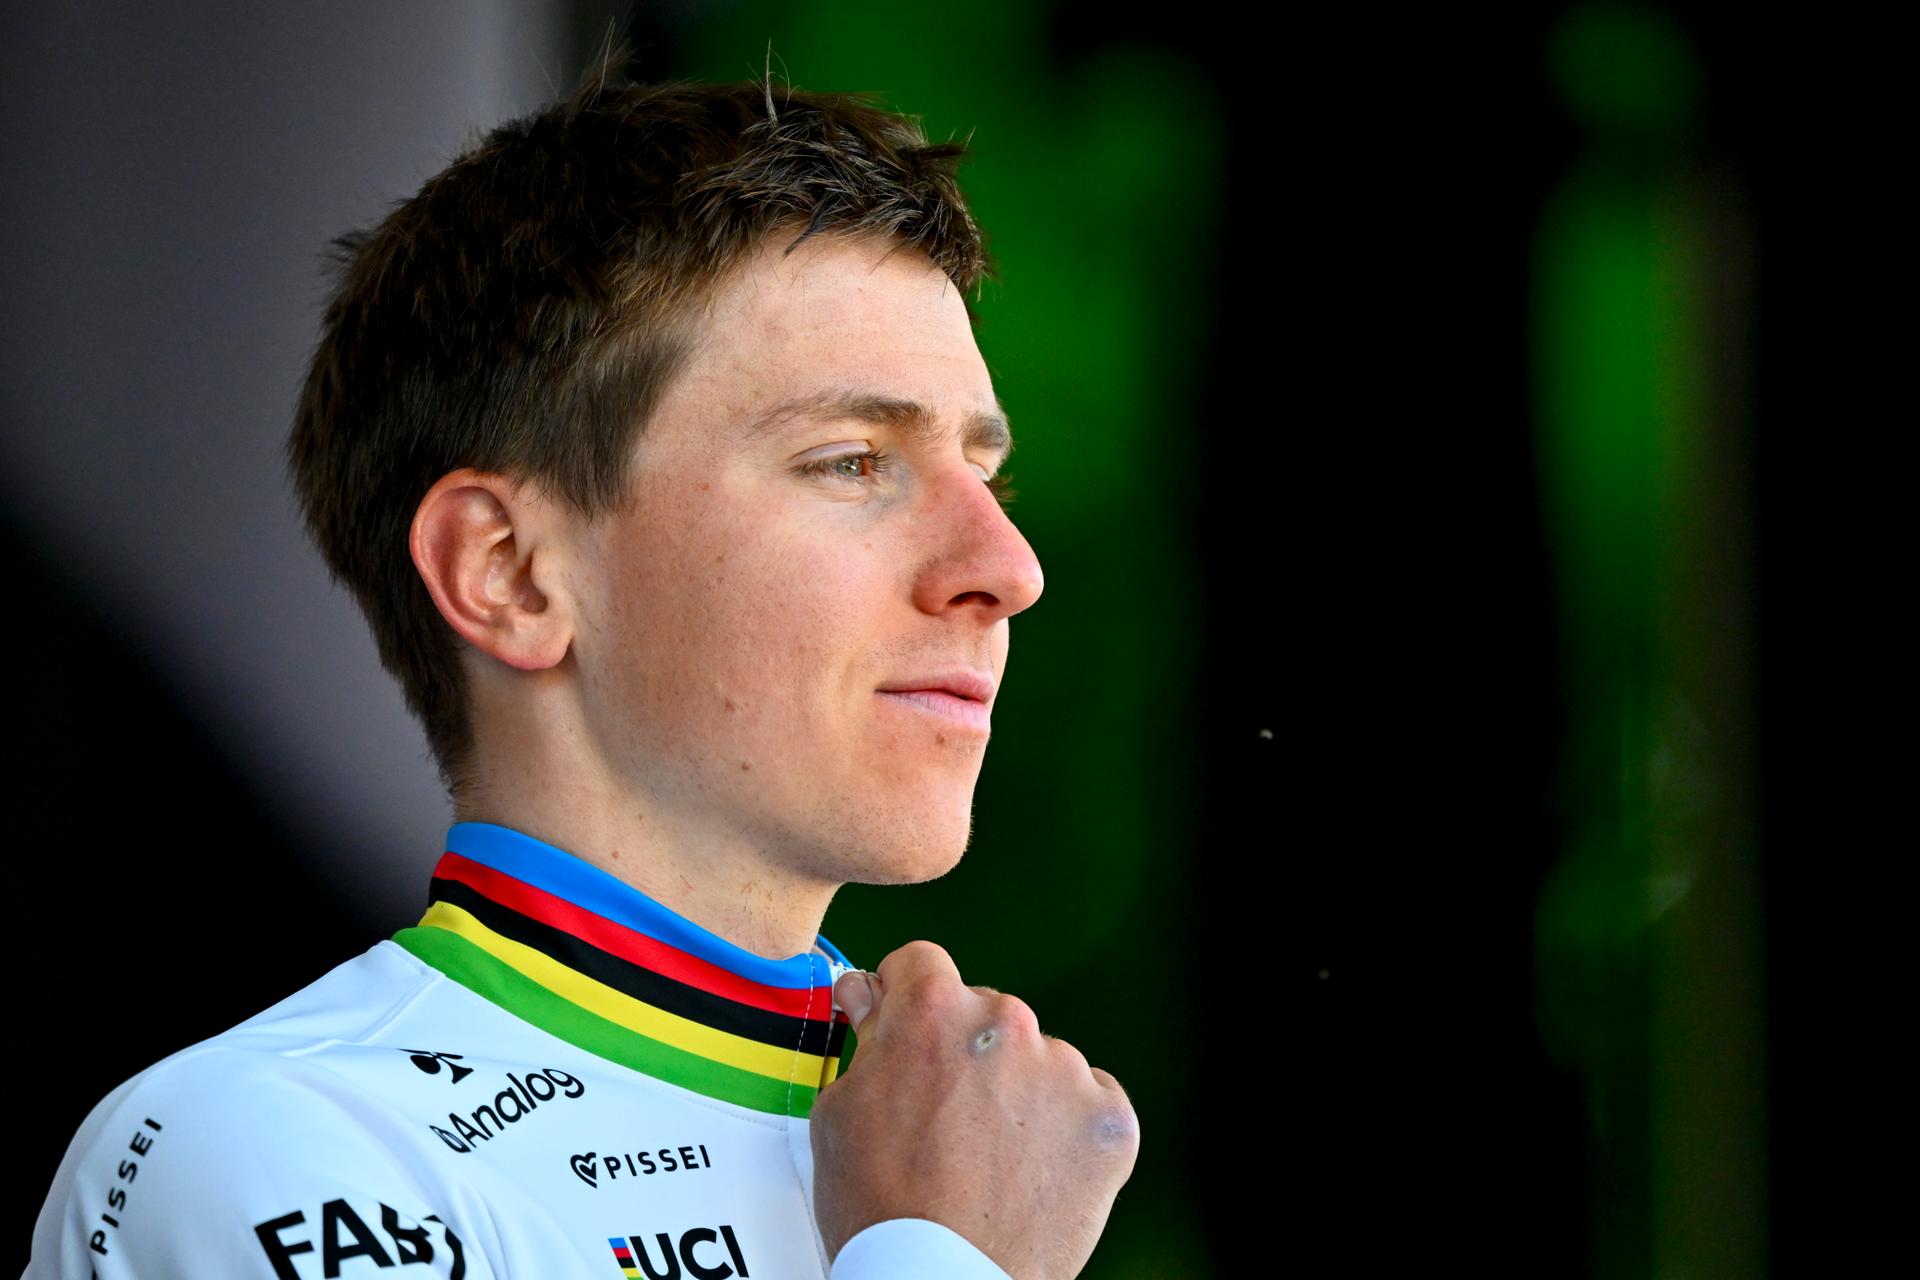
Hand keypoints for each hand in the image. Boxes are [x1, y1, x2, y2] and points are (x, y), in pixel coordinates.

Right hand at [810, 941, 1139, 1279]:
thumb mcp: (841, 1110)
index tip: (908, 1028)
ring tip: (990, 1160)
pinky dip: (1068, 1129)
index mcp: (935, 1010)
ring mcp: (1066, 1070)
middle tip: (946, 1120)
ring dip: (1020, 1092)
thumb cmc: (881, 1209)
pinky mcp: (1110, 1118)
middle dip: (967, 1052)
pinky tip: (1034, 1170)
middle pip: (986, 1013)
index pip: (922, 964)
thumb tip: (870, 995)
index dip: (906, 997)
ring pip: (1041, 1059)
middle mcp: (1008, 1023)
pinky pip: (1091, 1101)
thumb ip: (865, 1038)